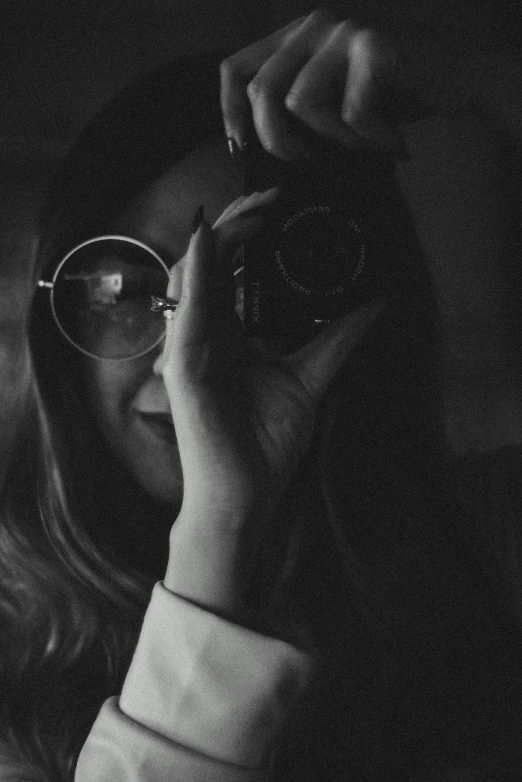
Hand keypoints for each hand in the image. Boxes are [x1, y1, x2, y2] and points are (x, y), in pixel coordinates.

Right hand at [160, 192, 386, 615]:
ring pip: (189, 275)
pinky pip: (185, 309)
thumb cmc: (267, 443)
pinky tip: (209, 240)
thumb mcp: (310, 377)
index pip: (227, 272)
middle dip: (235, 225)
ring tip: (255, 216)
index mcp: (226, 335)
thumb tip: (377, 303)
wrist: (248, 493)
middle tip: (270, 200)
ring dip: (218, 240)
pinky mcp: (183, 365)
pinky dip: (196, 271)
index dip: (245, 235)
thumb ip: (337, 338)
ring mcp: (188, 348)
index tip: (278, 208)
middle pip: (206, 263)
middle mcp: (202, 335)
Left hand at [220, 7, 503, 160]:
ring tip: (367, 144)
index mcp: (296, 38)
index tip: (243, 149)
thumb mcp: (335, 98)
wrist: (461, 74)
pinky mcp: (374, 48)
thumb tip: (258, 151)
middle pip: (262, 92)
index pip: (235, 69)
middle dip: (282, 142)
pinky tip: (394, 141)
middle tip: (315, 160)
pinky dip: (374, 139)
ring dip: (336, 140)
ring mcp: (344, 34)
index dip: (230, 114)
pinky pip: (352, 112)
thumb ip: (297, 110)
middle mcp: (314, 27)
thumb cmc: (395, 93)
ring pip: (303, 104)